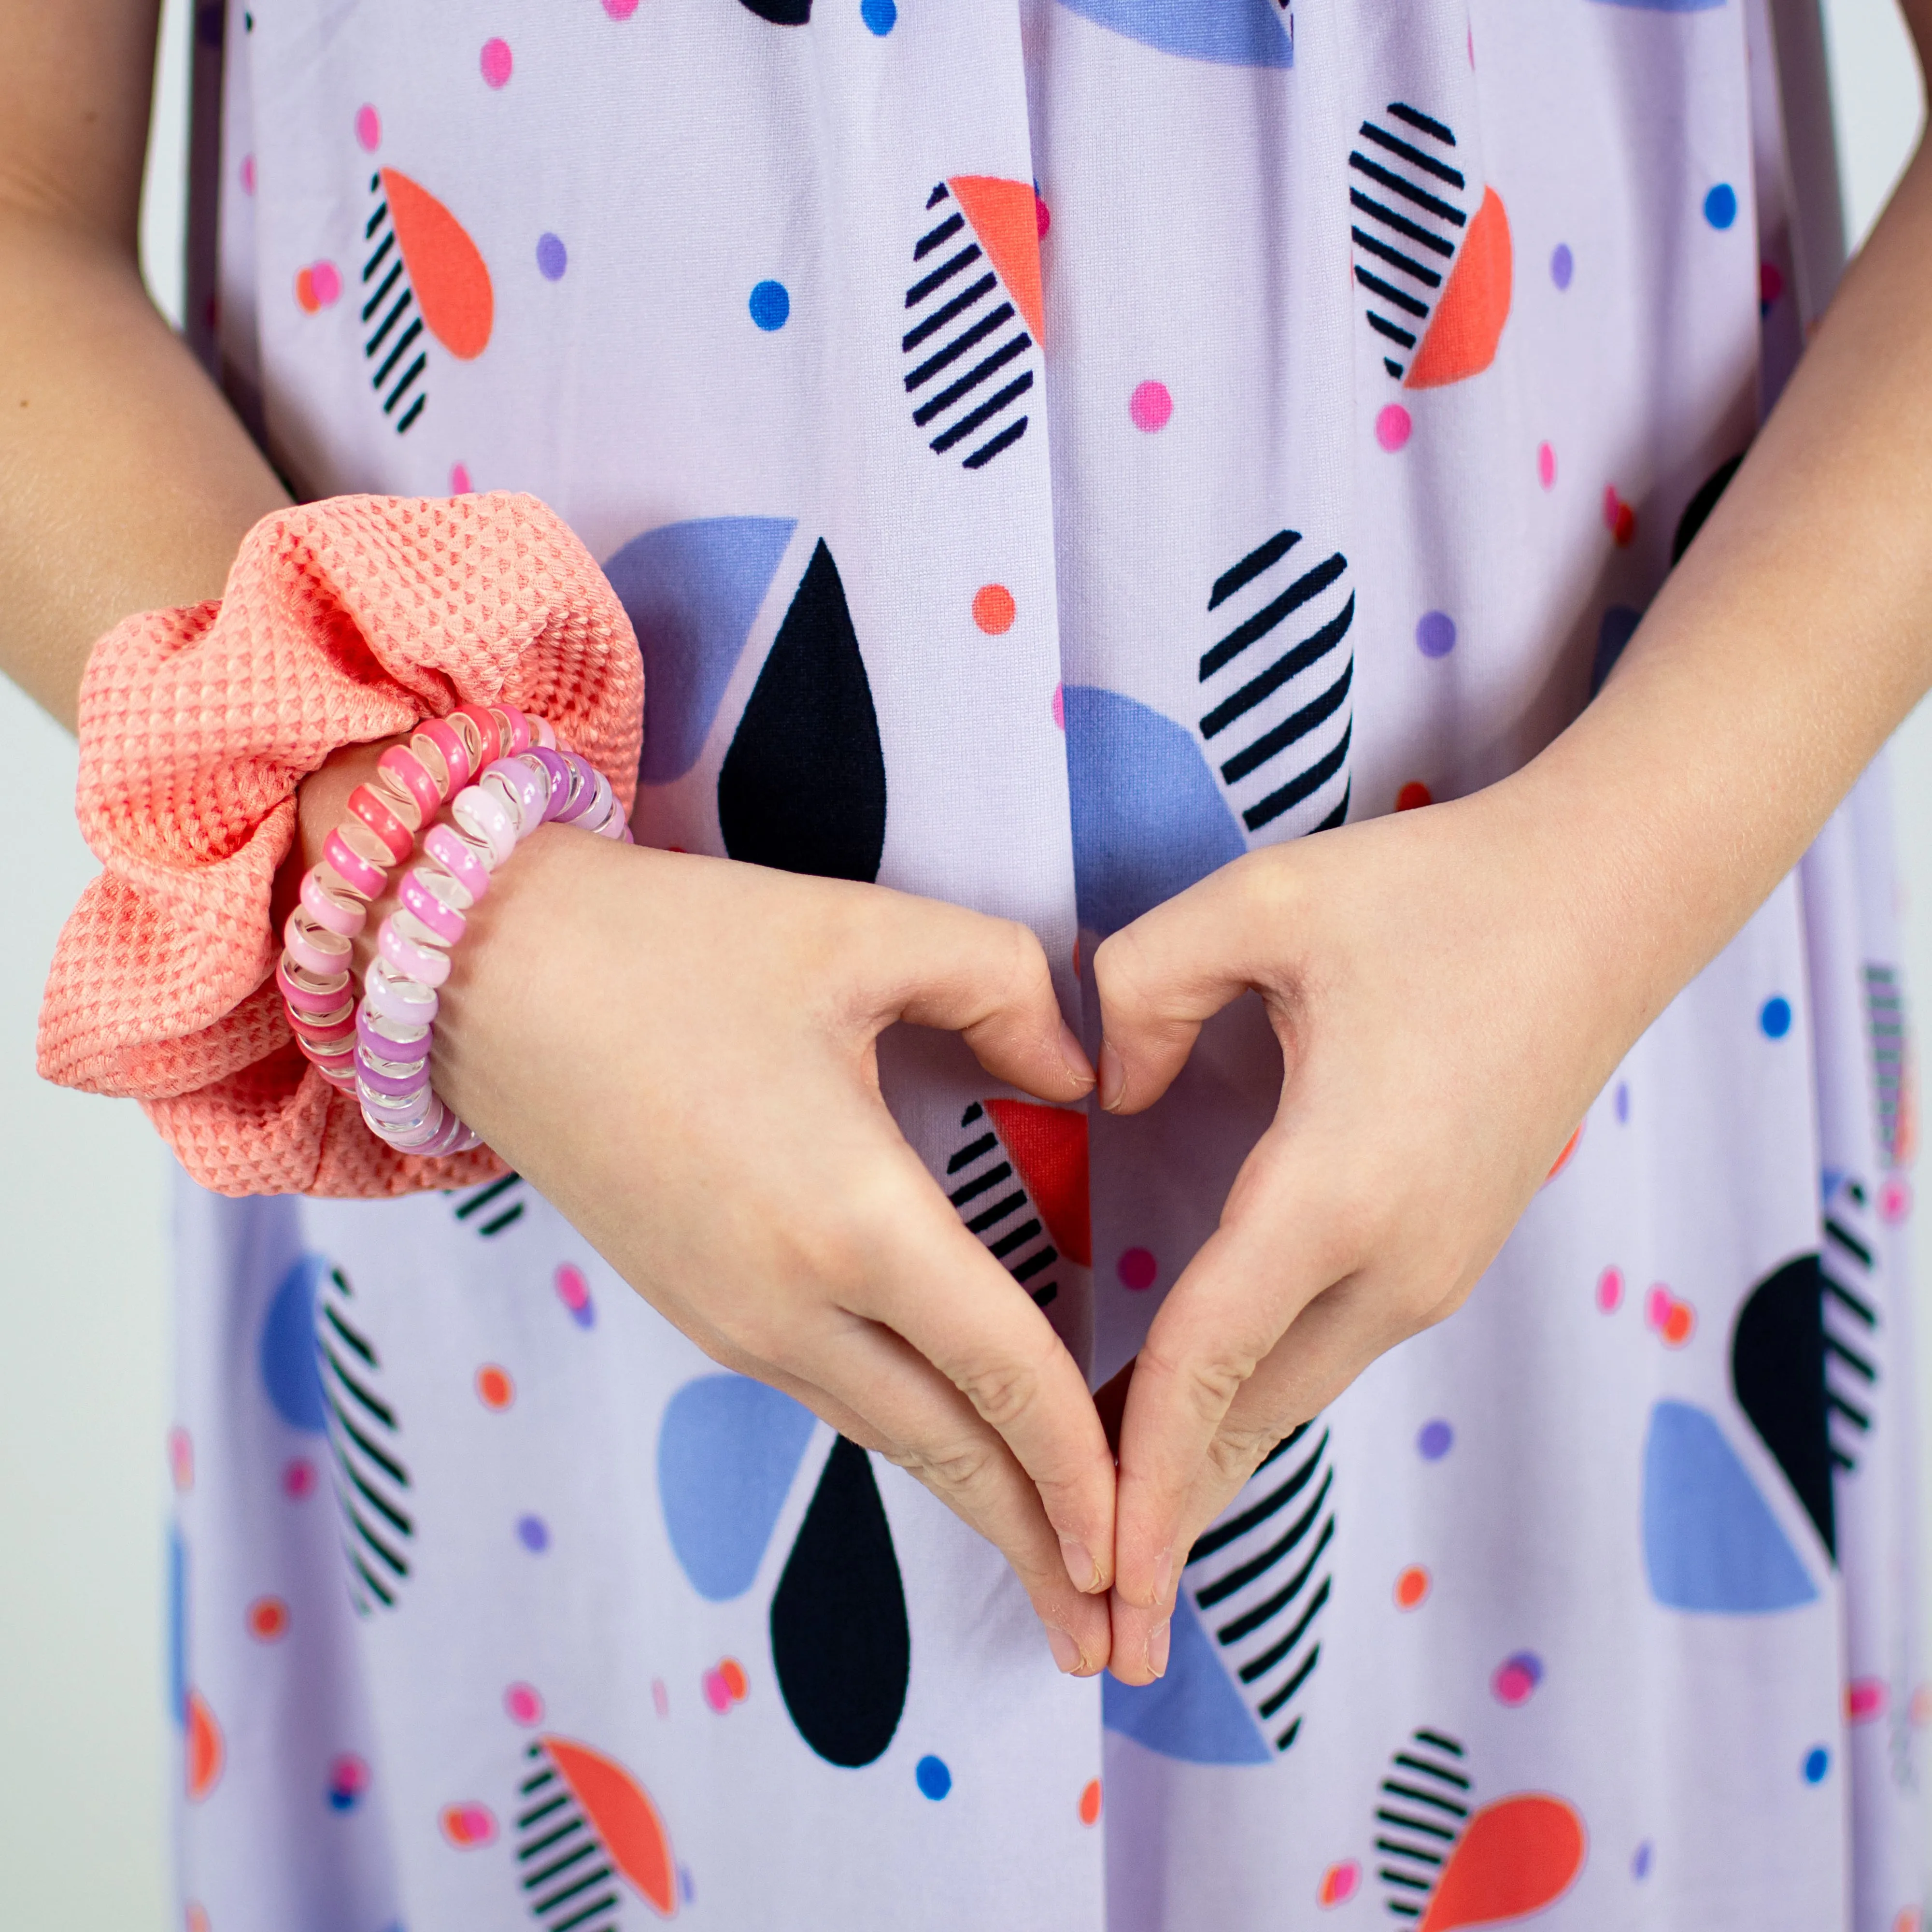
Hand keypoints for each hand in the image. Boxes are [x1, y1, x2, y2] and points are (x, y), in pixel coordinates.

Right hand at [290, 748, 1115, 1673]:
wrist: (484, 979)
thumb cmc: (677, 947)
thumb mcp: (866, 931)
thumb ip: (1011, 990)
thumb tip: (1084, 1072)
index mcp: (848, 1220)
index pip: (1004, 1373)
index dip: (1085, 1465)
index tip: (1143, 1542)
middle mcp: (788, 1306)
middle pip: (948, 1450)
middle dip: (1040, 1542)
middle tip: (1112, 1634)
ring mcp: (732, 1323)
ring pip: (889, 1435)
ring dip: (979, 1500)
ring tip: (1054, 1562)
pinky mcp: (698, 1309)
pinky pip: (835, 1397)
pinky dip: (914, 1439)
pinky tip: (955, 1443)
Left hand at [1091, 784, 1640, 1682]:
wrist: (1606, 902)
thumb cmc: (1437, 898)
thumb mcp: (1261, 904)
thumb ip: (1141, 994)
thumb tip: (1106, 1090)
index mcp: (1339, 1192)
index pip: (1204, 1361)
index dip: (1133, 1472)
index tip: (1094, 1574)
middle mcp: (1395, 1261)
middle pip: (1249, 1415)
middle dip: (1165, 1513)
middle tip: (1092, 1617)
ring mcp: (1432, 1266)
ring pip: (1289, 1394)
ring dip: (1203, 1462)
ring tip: (1120, 1534)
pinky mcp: (1444, 1250)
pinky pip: (1322, 1353)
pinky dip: (1246, 1403)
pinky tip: (1193, 1415)